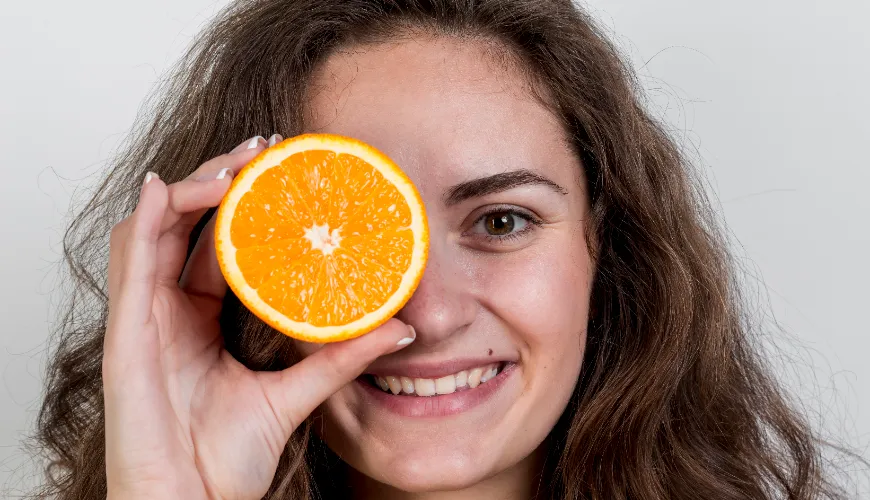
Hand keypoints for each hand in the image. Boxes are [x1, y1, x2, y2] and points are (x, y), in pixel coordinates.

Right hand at [102, 135, 414, 499]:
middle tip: (265, 151)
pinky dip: (145, 216)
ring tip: (237, 164)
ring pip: (155, 228)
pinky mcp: (126, 332)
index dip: (244, 204)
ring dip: (191, 187)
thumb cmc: (223, 459)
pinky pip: (129, 260)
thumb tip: (400, 328)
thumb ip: (338, 357)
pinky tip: (167, 185)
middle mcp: (167, 310)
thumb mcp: (294, 393)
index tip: (284, 172)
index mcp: (198, 319)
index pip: (216, 244)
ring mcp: (143, 317)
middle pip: (185, 223)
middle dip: (221, 180)